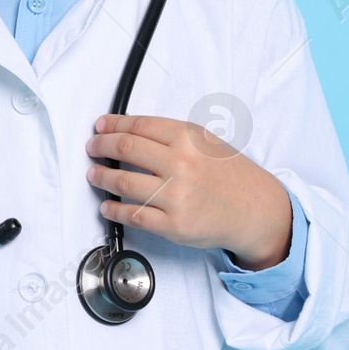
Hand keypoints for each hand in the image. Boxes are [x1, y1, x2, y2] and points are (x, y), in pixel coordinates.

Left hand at [85, 114, 292, 270]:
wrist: (256, 210)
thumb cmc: (232, 176)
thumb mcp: (207, 142)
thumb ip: (172, 136)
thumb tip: (132, 131)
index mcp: (188, 138)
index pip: (138, 126)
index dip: (113, 125)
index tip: (101, 126)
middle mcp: (180, 163)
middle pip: (124, 149)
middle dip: (101, 146)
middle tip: (93, 147)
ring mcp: (175, 195)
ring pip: (122, 182)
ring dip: (101, 177)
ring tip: (94, 175)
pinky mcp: (173, 224)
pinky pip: (133, 215)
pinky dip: (113, 210)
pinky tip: (107, 205)